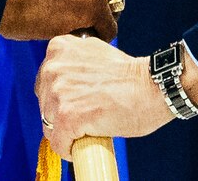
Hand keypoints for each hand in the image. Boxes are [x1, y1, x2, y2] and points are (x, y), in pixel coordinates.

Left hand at [36, 36, 175, 157]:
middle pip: (45, 104)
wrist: (152, 87)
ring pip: (50, 125)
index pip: (45, 82)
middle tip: (87, 115)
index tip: (78, 101)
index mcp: (59, 48)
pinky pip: (59, 143)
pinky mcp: (67, 116)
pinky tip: (86, 143)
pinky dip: (70, 149)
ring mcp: (58, 92)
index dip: (61, 96)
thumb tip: (65, 78)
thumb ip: (74, 62)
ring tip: (90, 128)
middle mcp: (53, 67)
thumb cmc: (130, 75)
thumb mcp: (95, 53)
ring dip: (67, 132)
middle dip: (62, 114)